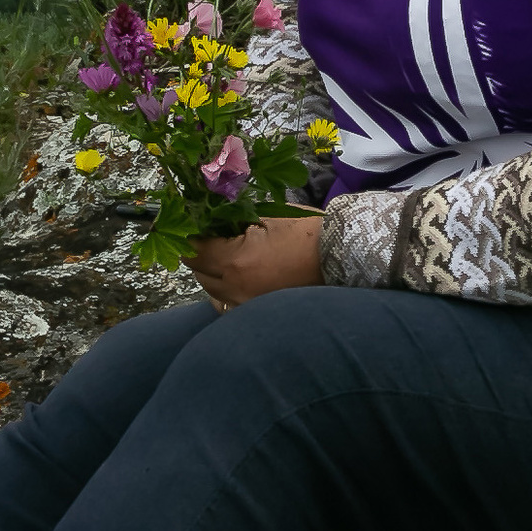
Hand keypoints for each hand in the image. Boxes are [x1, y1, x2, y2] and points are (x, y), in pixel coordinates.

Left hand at [189, 213, 325, 307]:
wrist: (342, 255)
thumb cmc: (306, 231)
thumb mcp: (265, 217)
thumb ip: (232, 220)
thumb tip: (208, 218)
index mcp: (235, 261)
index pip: (193, 250)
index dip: (190, 235)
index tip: (194, 225)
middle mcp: (235, 289)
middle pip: (199, 272)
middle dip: (200, 254)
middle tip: (209, 237)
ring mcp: (247, 305)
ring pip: (211, 292)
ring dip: (211, 274)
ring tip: (223, 258)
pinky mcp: (259, 313)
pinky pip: (229, 306)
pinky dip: (225, 293)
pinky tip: (235, 280)